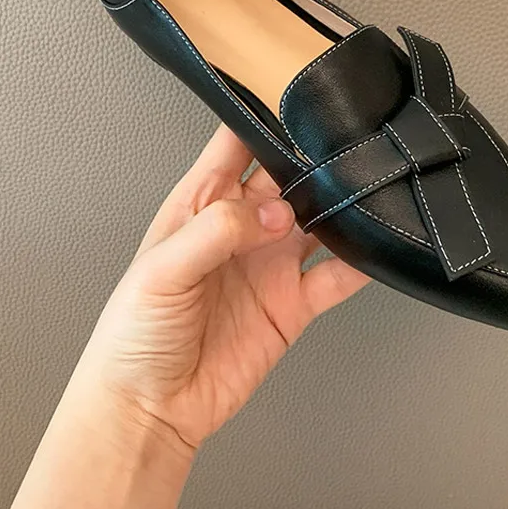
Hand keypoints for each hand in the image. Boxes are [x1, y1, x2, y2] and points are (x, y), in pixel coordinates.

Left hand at [74, 124, 369, 450]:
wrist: (152, 409)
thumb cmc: (134, 335)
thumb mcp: (161, 271)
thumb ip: (215, 231)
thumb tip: (272, 212)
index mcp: (201, 206)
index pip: (235, 146)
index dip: (261, 119)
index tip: (291, 99)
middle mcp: (240, 229)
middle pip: (287, 178)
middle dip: (312, 161)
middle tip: (342, 148)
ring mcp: (270, 265)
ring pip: (318, 221)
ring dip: (340, 208)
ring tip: (364, 193)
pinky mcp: (292, 303)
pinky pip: (334, 276)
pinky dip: (358, 263)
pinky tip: (373, 251)